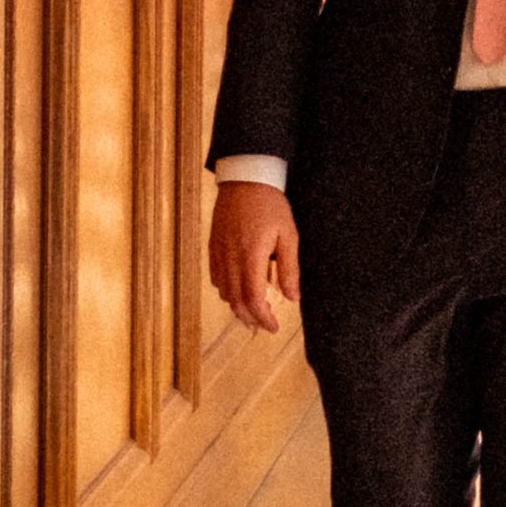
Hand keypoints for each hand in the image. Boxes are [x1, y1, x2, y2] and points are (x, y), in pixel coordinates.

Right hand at [209, 180, 300, 334]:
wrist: (245, 180)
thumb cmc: (270, 205)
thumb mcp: (288, 236)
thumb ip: (289, 269)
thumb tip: (292, 298)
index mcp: (251, 255)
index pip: (253, 298)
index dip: (262, 317)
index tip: (272, 327)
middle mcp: (231, 258)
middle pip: (236, 300)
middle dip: (250, 318)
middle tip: (264, 325)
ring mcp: (219, 253)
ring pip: (224, 291)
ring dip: (237, 306)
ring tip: (253, 313)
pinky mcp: (213, 247)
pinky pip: (216, 278)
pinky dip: (226, 291)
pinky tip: (238, 291)